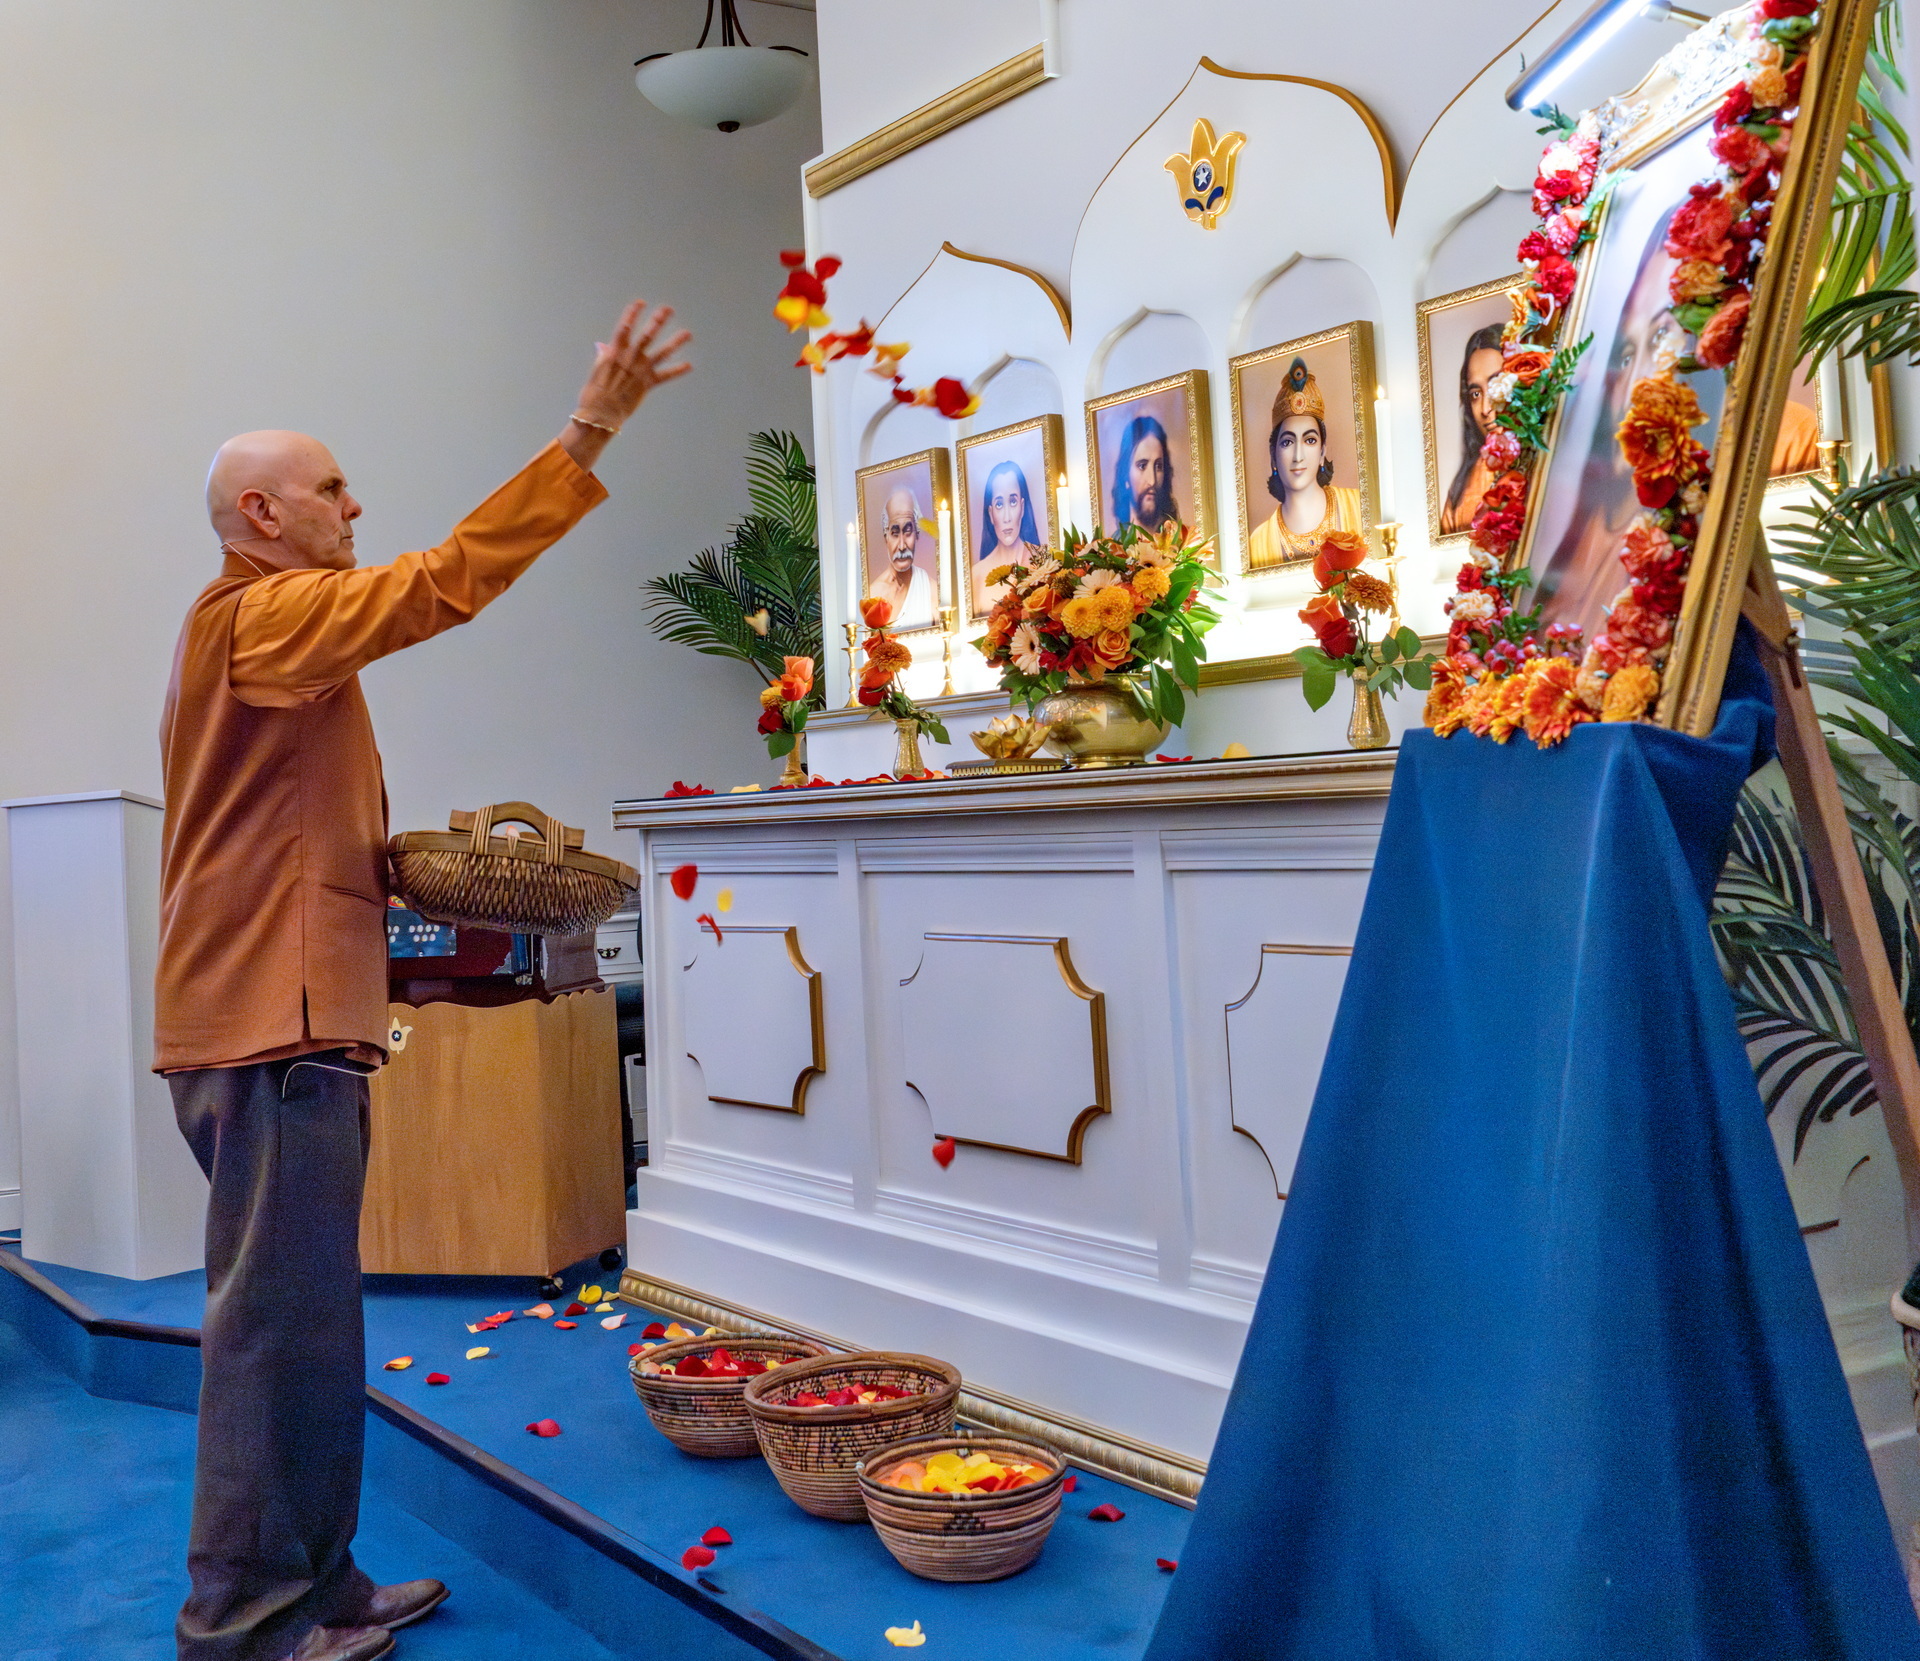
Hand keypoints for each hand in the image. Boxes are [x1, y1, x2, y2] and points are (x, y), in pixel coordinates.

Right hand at [559, 299, 692, 470]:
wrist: (599, 413)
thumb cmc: (594, 392)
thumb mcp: (597, 369)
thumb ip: (604, 355)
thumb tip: (602, 345)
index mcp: (614, 352)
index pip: (624, 327)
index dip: (632, 314)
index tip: (640, 302)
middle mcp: (629, 358)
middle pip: (647, 335)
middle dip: (658, 321)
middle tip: (668, 309)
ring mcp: (639, 371)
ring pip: (661, 353)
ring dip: (675, 342)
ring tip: (688, 334)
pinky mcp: (646, 385)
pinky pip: (665, 376)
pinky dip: (677, 371)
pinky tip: (689, 365)